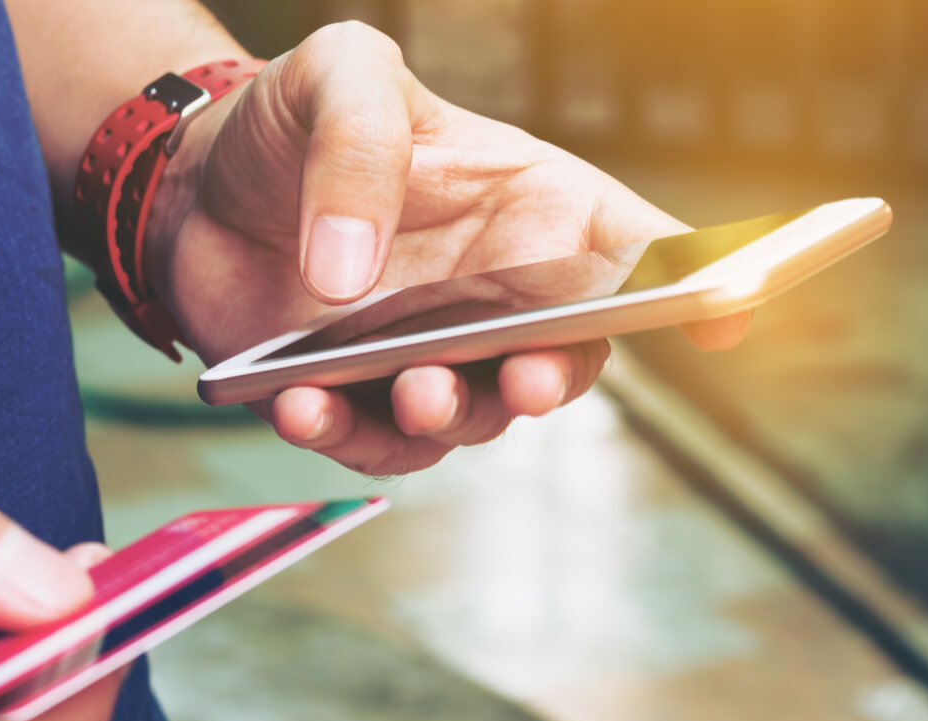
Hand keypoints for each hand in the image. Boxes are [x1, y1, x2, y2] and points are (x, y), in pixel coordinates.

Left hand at [144, 22, 749, 475]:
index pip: (629, 245)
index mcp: (524, 204)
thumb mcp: (337, 72)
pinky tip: (299, 403)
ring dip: (448, 414)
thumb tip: (353, 279)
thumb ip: (359, 148)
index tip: (733, 311)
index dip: (695, 280)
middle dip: (557, 375)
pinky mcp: (358, 398)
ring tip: (404, 389)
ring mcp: (429, 352)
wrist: (195, 182)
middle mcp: (494, 290)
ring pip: (474, 414)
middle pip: (567, 353)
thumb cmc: (290, 115)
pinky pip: (374, 441)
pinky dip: (343, 435)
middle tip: (523, 375)